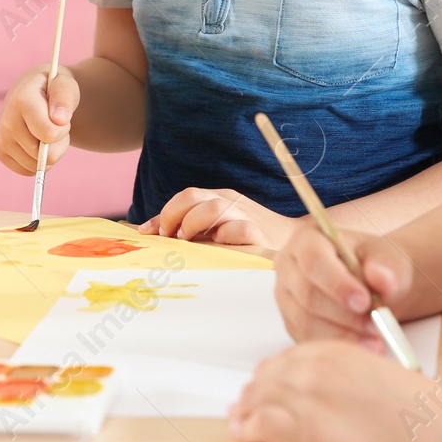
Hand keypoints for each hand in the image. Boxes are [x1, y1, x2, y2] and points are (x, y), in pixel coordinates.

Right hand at [0, 62, 76, 175]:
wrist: (31, 91)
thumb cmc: (52, 90)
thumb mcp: (65, 85)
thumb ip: (65, 98)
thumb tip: (59, 121)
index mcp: (22, 101)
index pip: (49, 134)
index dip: (63, 130)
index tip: (61, 117)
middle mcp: (6, 121)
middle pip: (45, 155)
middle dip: (57, 142)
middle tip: (53, 123)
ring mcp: (0, 139)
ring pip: (37, 165)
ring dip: (48, 152)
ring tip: (44, 130)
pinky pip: (28, 170)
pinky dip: (37, 161)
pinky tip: (35, 141)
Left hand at [137, 187, 294, 246]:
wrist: (292, 241)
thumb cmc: (249, 239)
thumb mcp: (217, 228)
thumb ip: (191, 227)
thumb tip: (150, 232)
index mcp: (219, 197)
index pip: (185, 196)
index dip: (164, 213)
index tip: (150, 232)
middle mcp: (230, 201)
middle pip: (193, 196)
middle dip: (173, 216)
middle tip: (171, 237)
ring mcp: (244, 214)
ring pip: (212, 207)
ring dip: (193, 224)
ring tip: (190, 241)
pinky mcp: (258, 233)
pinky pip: (238, 228)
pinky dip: (224, 236)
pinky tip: (219, 246)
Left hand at [229, 341, 428, 441]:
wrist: (433, 437)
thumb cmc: (417, 417)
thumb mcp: (378, 381)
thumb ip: (349, 382)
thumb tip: (337, 399)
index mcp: (335, 351)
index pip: (289, 358)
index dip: (275, 375)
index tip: (268, 386)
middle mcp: (315, 368)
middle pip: (269, 375)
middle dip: (256, 392)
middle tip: (246, 406)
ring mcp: (306, 396)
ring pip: (258, 397)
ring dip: (247, 410)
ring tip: (240, 421)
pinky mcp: (302, 428)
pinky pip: (260, 424)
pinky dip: (249, 430)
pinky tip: (246, 435)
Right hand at [274, 221, 412, 342]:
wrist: (373, 286)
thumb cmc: (376, 266)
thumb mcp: (388, 260)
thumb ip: (386, 268)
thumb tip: (383, 280)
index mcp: (307, 239)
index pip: (313, 260)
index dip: (337, 283)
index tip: (364, 301)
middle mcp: (288, 266)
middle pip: (308, 295)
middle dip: (344, 315)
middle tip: (376, 326)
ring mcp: (286, 297)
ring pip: (306, 322)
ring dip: (343, 335)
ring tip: (375, 339)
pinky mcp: (292, 323)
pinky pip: (309, 340)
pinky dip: (338, 346)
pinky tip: (363, 346)